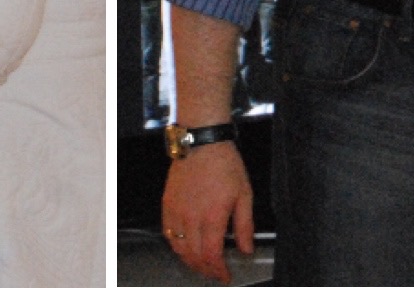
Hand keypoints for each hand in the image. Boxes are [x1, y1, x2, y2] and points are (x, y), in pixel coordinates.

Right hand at [161, 144, 255, 284]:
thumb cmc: (225, 164)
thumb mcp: (244, 194)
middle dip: (206, 270)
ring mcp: (177, 210)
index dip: (218, 271)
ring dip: (190, 261)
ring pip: (179, 248)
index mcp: (213, 217)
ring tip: (201, 264)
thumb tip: (246, 250)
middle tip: (215, 273)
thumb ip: (245, 226)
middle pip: (195, 256)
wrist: (202, 141)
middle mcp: (192, 217)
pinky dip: (175, 245)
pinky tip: (184, 246)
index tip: (225, 276)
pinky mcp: (168, 202)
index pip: (212, 256)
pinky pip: (168, 232)